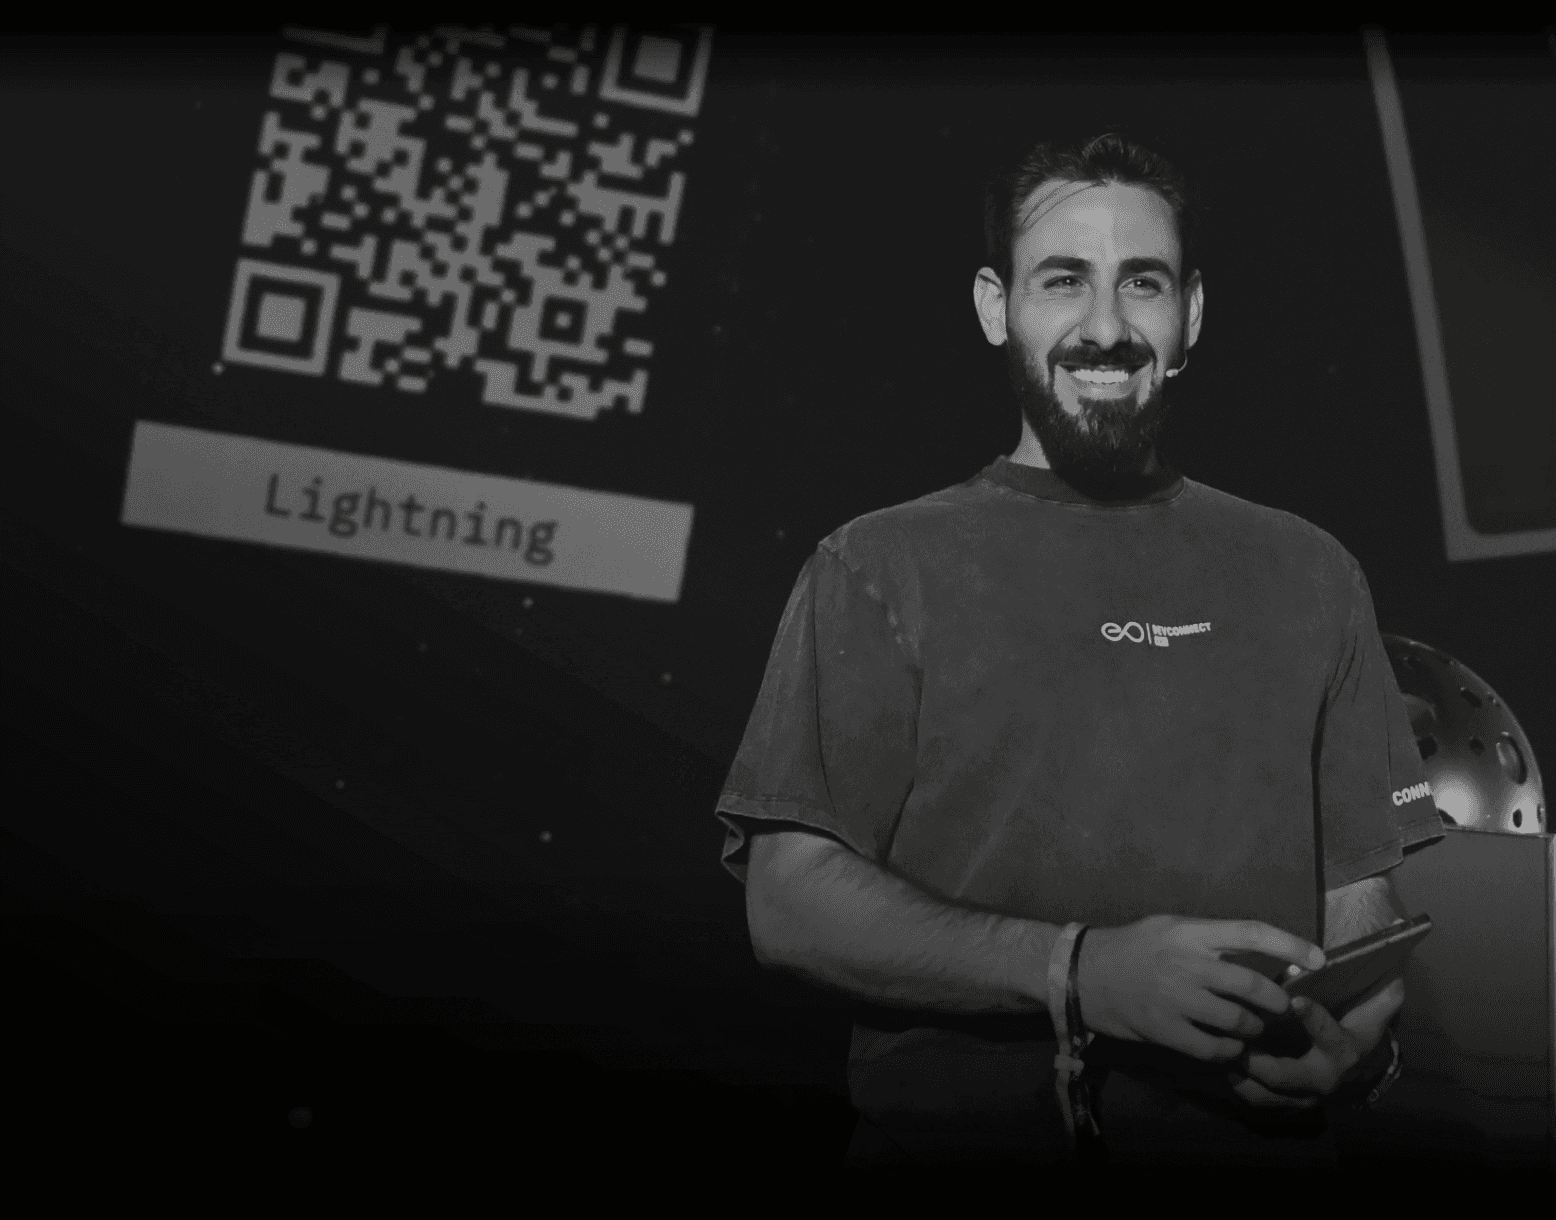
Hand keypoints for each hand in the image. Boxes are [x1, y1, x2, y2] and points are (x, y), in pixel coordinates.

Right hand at [1078, 915, 1324, 1060]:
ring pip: (1237, 1021)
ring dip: (1252, 1030)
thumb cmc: (1130, 947)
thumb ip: (1207, 939)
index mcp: (1189, 932)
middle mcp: (1185, 963)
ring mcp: (1174, 998)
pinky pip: (1212, 1047)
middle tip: (1283, 1010)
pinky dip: (1228, 1051)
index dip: (1291, 944)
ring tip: (1252, 1031)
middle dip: (1277, 1003)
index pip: (1251, 932)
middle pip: (1252, 985)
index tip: (1319, 959)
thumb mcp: (1168, 927)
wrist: (1082, 973)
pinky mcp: (1164, 1028)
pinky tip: (1227, 1048)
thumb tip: (1253, 953)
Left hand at [1232, 976, 1404, 1107]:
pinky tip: (1216, 1067)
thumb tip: (1393, 971)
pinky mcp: (1287, 1106)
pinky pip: (1258, 1102)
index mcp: (1344, 1050)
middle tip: (1236, 1041)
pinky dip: (1237, 1087)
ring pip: (1268, 1095)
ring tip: (1218, 1055)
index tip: (1294, 999)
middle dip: (1261, 1062)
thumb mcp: (1375, 1010)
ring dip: (1241, 1078)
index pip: (1330, 1035)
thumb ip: (1382, 991)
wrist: (1359, 1071)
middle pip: (1290, 1075)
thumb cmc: (1358, 1028)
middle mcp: (1324, 1078)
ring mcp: (1304, 1097)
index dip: (1314, 1019)